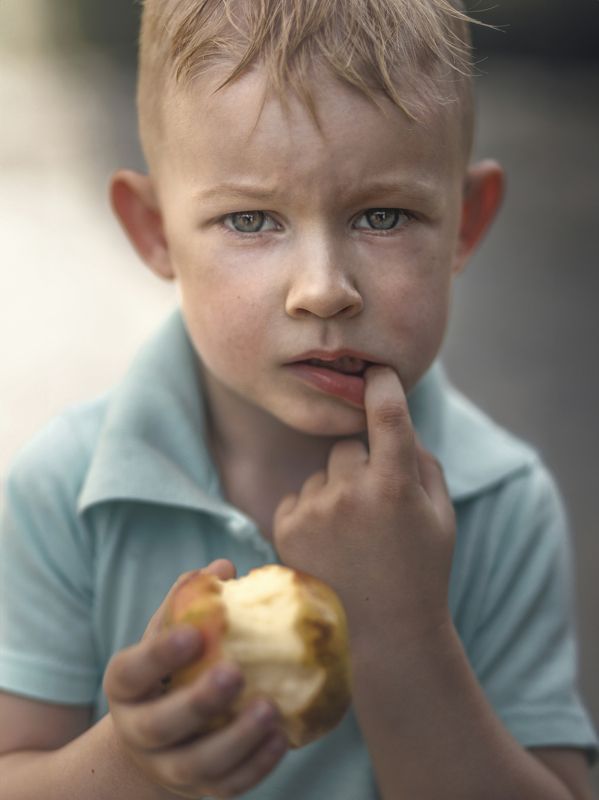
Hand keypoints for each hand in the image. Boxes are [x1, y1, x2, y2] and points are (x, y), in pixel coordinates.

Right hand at [104, 559, 287, 798]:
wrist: (157, 738)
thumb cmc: (170, 669)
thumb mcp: (168, 633)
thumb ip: (190, 601)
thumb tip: (224, 566)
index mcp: (125, 686)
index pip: (132, 671)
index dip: (159, 656)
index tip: (194, 635)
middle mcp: (139, 731)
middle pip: (161, 725)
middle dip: (198, 702)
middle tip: (236, 673)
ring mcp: (167, 767)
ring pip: (196, 765)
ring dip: (235, 741)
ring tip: (271, 710)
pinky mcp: (199, 791)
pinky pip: (226, 786)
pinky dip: (255, 766)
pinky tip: (282, 738)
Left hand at [273, 367, 455, 643]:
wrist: (382, 635)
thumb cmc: (420, 570)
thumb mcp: (441, 516)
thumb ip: (422, 463)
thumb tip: (396, 425)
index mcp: (395, 485)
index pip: (387, 414)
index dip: (383, 384)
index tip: (377, 368)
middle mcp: (351, 491)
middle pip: (347, 445)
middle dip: (361, 464)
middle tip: (375, 507)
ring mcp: (315, 509)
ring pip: (322, 473)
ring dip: (335, 490)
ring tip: (352, 537)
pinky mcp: (286, 526)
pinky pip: (299, 495)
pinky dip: (312, 510)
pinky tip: (330, 545)